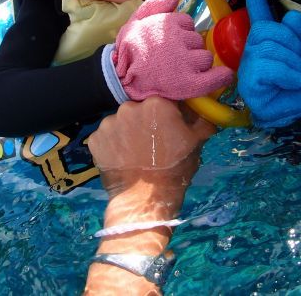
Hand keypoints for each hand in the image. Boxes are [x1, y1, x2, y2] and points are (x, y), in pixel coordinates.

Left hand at [88, 98, 215, 196]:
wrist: (144, 201)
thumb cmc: (174, 170)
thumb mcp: (196, 143)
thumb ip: (201, 120)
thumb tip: (205, 109)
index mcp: (157, 104)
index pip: (164, 100)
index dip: (169, 112)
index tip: (170, 125)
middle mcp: (130, 107)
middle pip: (141, 108)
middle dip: (147, 120)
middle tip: (153, 141)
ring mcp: (109, 123)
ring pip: (122, 120)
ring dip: (128, 131)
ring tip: (136, 151)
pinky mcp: (95, 139)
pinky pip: (107, 135)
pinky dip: (113, 143)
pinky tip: (122, 157)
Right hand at [114, 0, 233, 101]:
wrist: (119, 77)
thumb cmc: (127, 50)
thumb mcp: (135, 20)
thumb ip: (154, 5)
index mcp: (169, 23)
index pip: (187, 23)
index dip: (181, 33)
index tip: (171, 43)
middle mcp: (180, 40)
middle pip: (197, 41)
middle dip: (189, 48)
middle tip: (173, 59)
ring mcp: (186, 62)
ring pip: (205, 58)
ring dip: (198, 63)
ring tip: (180, 70)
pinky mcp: (189, 82)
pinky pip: (214, 77)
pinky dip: (220, 77)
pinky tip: (223, 75)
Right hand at [237, 0, 300, 127]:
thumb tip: (291, 17)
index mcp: (269, 42)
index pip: (260, 17)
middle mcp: (255, 50)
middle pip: (268, 30)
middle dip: (292, 44)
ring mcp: (249, 65)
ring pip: (269, 47)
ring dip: (294, 63)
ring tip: (298, 78)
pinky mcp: (249, 81)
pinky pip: (268, 65)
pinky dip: (287, 73)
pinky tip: (291, 83)